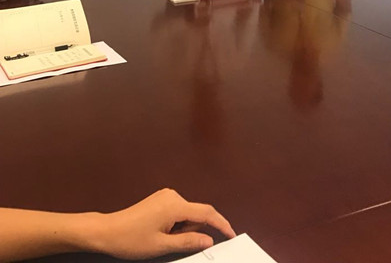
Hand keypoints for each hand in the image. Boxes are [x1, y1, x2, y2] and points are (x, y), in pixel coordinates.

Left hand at [89, 189, 234, 258]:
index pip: (207, 213)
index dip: (221, 225)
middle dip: (193, 232)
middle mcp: (173, 196)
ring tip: (162, 239)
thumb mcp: (162, 246)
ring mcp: (166, 196)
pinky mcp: (161, 199)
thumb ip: (188, 242)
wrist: (107, 231)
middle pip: (197, 214)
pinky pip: (178, 211)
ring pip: (187, 214)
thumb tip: (208, 240)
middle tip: (173, 244)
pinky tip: (161, 232)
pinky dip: (177, 224)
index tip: (231, 235)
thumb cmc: (131, 239)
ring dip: (183, 229)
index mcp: (175, 205)